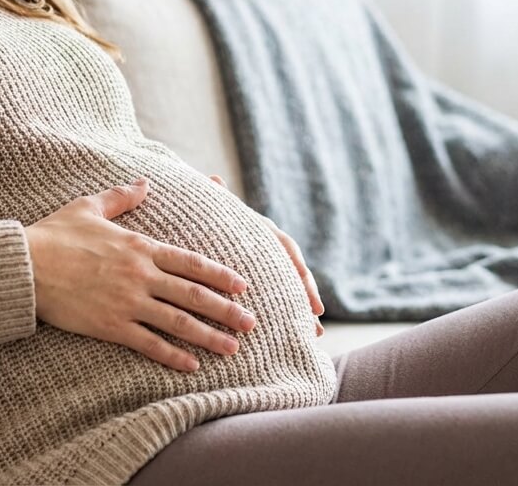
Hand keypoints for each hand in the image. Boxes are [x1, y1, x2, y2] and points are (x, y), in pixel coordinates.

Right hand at [24, 177, 258, 371]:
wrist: (24, 265)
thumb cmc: (54, 234)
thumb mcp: (90, 207)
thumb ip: (122, 196)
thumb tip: (145, 181)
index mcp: (140, 246)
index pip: (191, 262)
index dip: (221, 275)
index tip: (243, 286)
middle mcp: (140, 275)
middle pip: (194, 294)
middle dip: (227, 310)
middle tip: (252, 323)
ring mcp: (127, 302)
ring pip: (179, 322)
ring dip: (209, 336)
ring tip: (233, 348)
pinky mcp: (110, 326)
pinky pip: (149, 344)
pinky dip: (173, 355)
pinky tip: (191, 365)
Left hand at [209, 174, 324, 336]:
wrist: (201, 230)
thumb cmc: (204, 221)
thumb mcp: (211, 214)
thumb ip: (216, 201)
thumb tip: (214, 178)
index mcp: (259, 233)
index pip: (283, 245)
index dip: (295, 262)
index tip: (303, 278)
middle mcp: (268, 252)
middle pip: (294, 272)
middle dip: (307, 292)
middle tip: (316, 313)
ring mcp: (269, 270)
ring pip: (291, 290)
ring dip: (303, 310)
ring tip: (314, 334)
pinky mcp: (266, 286)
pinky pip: (281, 302)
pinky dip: (291, 320)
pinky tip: (300, 340)